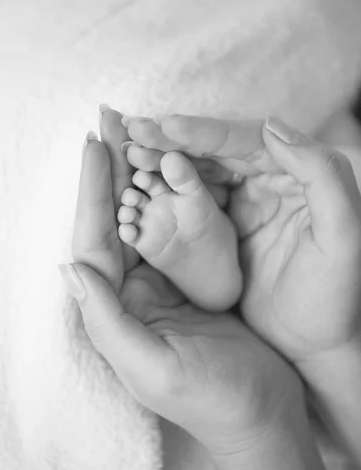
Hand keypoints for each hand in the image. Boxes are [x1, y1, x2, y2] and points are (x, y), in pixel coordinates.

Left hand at [60, 108, 300, 455]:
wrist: (263, 415)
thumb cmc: (211, 399)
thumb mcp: (153, 367)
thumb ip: (107, 321)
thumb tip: (70, 268)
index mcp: (117, 311)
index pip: (95, 242)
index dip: (92, 192)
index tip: (94, 146)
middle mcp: (133, 293)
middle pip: (116, 221)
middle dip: (111, 172)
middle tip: (110, 123)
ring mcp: (164, 286)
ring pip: (145, 219)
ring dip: (139, 176)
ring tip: (136, 134)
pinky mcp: (193, 282)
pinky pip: (177, 231)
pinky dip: (172, 199)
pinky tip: (172, 170)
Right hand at [125, 114, 360, 363]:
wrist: (315, 343)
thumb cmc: (335, 297)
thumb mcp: (342, 238)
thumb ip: (322, 176)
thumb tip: (273, 127)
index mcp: (298, 176)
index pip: (248, 142)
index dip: (207, 132)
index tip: (167, 126)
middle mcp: (270, 182)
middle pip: (217, 151)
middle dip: (175, 139)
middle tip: (134, 131)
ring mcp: (245, 204)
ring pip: (200, 171)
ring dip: (164, 160)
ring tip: (129, 153)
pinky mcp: (225, 228)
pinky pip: (192, 200)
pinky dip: (166, 189)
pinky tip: (140, 185)